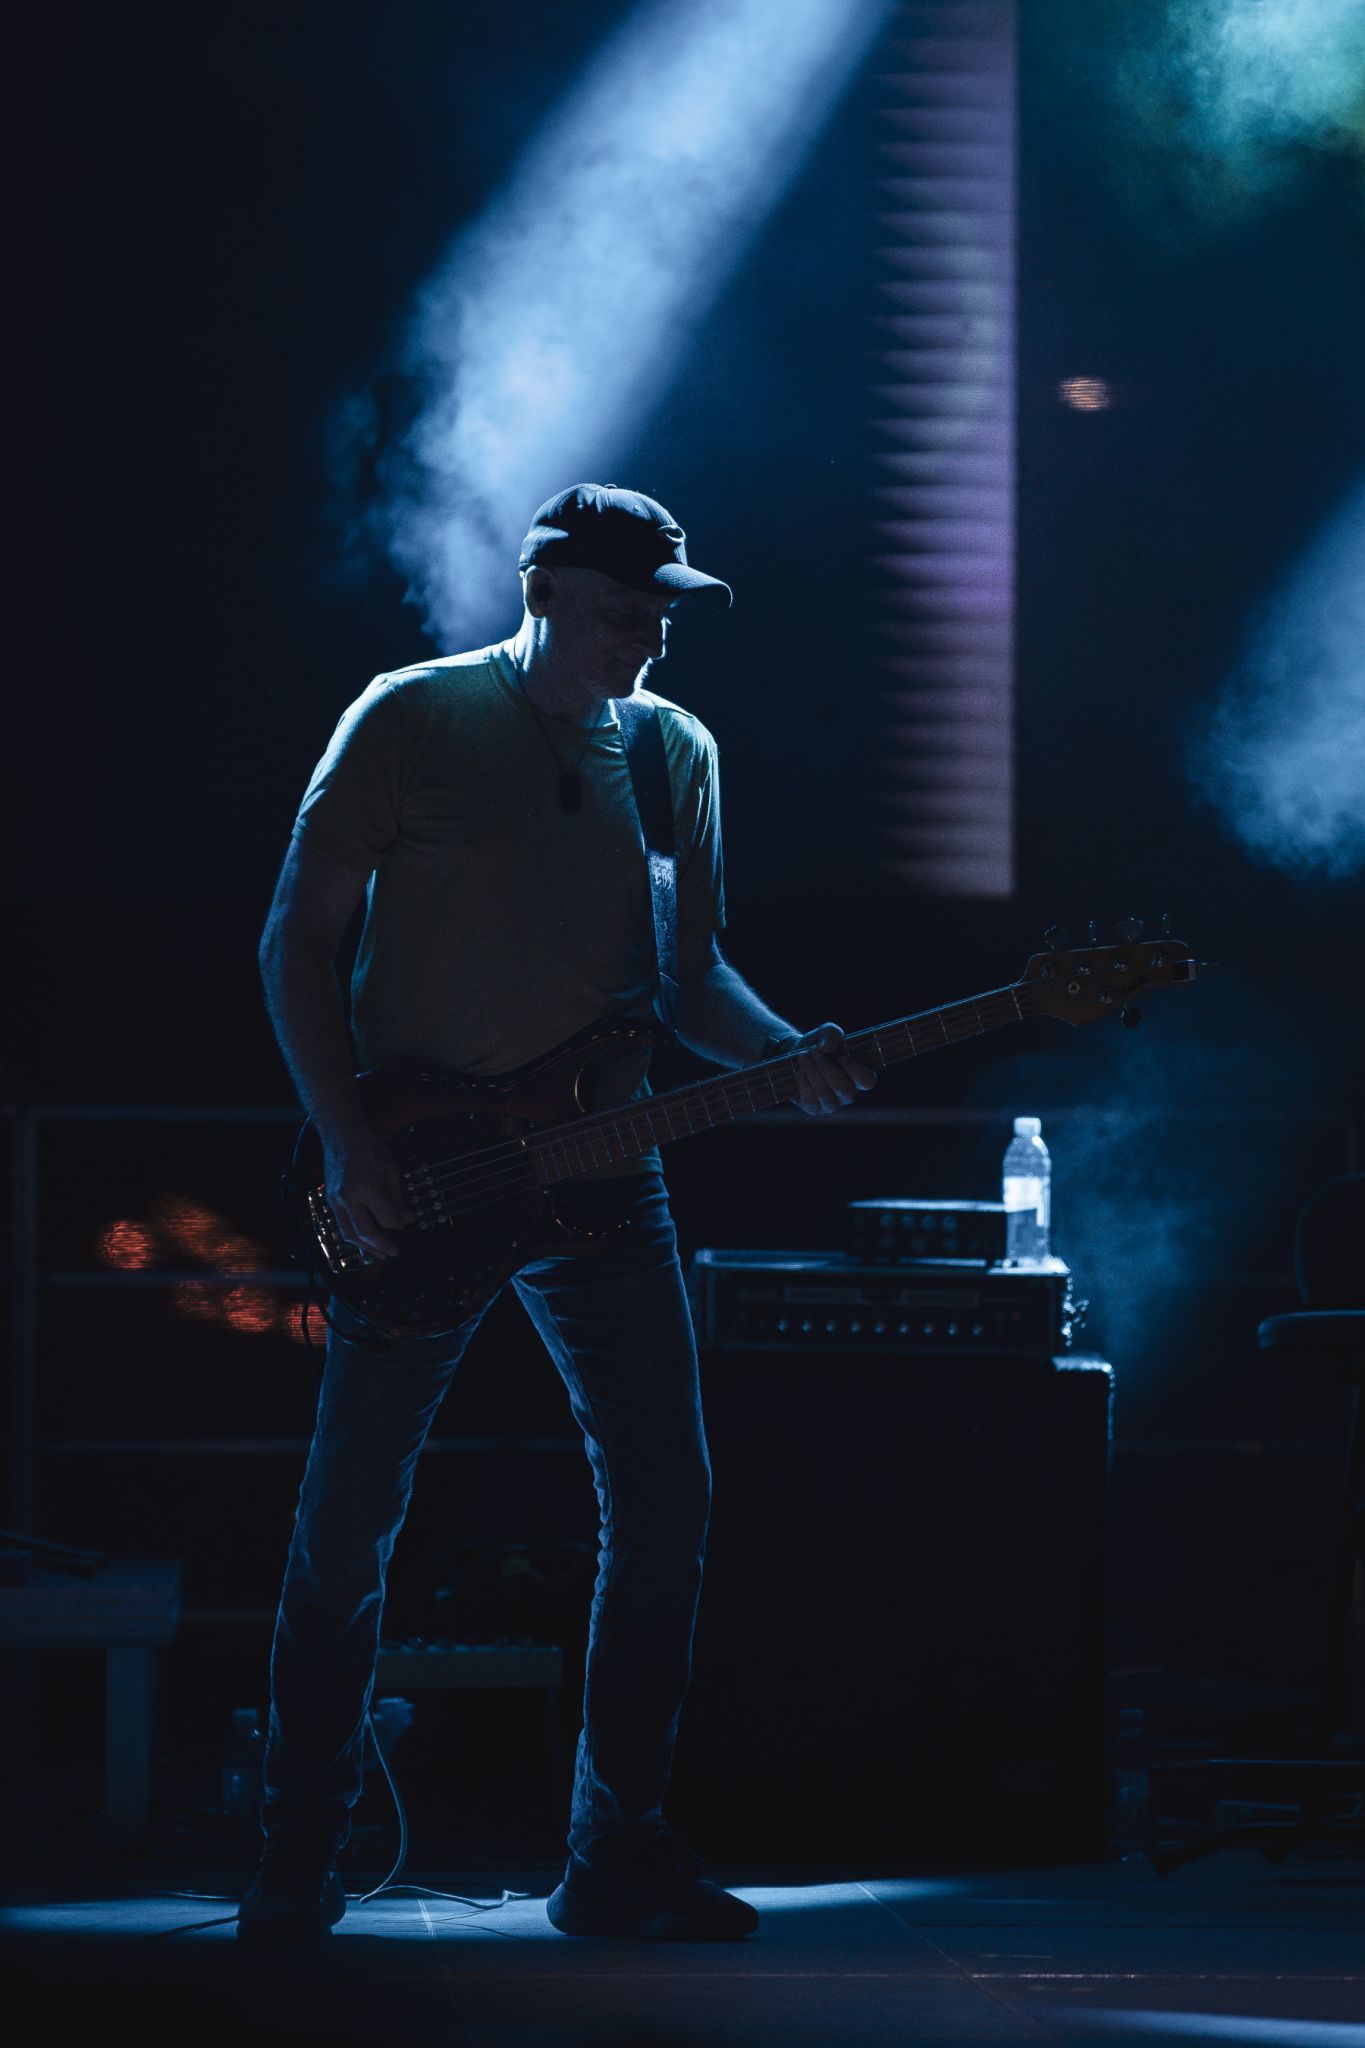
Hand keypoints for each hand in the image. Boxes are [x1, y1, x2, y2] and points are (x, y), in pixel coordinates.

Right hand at [321, 1124, 414, 1258]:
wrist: (342, 1135)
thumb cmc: (370, 1148)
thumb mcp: (391, 1169)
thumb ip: (398, 1198)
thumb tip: (407, 1220)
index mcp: (368, 1187)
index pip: (387, 1218)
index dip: (398, 1224)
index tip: (405, 1223)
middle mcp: (349, 1196)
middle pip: (366, 1231)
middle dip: (382, 1245)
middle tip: (394, 1252)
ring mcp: (336, 1200)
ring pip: (349, 1234)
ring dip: (365, 1247)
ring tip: (379, 1254)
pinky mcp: (330, 1200)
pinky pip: (341, 1225)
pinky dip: (353, 1237)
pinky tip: (365, 1241)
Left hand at [778, 1023, 876, 1115]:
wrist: (798, 1055)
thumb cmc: (820, 1044)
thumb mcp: (826, 1032)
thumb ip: (831, 1033)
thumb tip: (826, 1048)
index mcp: (860, 1076)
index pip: (867, 1081)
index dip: (854, 1070)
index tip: (840, 1056)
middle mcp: (849, 1094)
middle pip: (841, 1087)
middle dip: (824, 1066)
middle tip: (812, 1050)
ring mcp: (832, 1104)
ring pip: (824, 1093)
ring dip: (811, 1072)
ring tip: (802, 1056)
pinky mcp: (815, 1109)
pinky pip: (810, 1099)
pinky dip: (802, 1082)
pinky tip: (799, 1071)